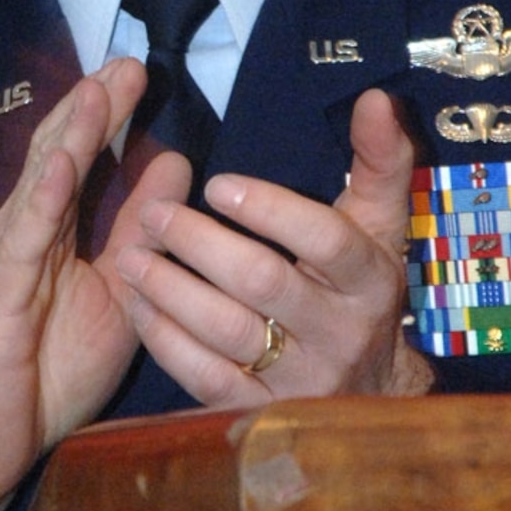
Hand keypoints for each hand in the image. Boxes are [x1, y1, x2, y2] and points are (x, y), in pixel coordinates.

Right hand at [0, 58, 188, 510]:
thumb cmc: (46, 373)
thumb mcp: (116, 294)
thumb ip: (138, 231)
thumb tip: (175, 166)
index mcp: (50, 235)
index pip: (80, 161)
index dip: (108, 116)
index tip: (141, 71)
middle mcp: (21, 236)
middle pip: (57, 156)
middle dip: (91, 107)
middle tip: (125, 59)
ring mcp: (4, 263)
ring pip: (38, 185)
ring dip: (69, 135)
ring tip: (97, 89)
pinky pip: (22, 241)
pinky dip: (43, 198)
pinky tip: (63, 163)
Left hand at [113, 87, 432, 406]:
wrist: (371, 393)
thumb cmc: (361, 289)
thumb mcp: (380, 228)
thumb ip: (379, 161)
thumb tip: (375, 98)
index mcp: (370, 280)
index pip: (324, 239)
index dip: (270, 209)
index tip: (216, 183)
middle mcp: (339, 333)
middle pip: (264, 282)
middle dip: (200, 244)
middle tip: (152, 214)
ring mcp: (300, 379)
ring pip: (226, 332)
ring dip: (169, 290)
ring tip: (130, 255)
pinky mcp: (260, 411)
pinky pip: (205, 377)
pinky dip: (165, 340)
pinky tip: (138, 305)